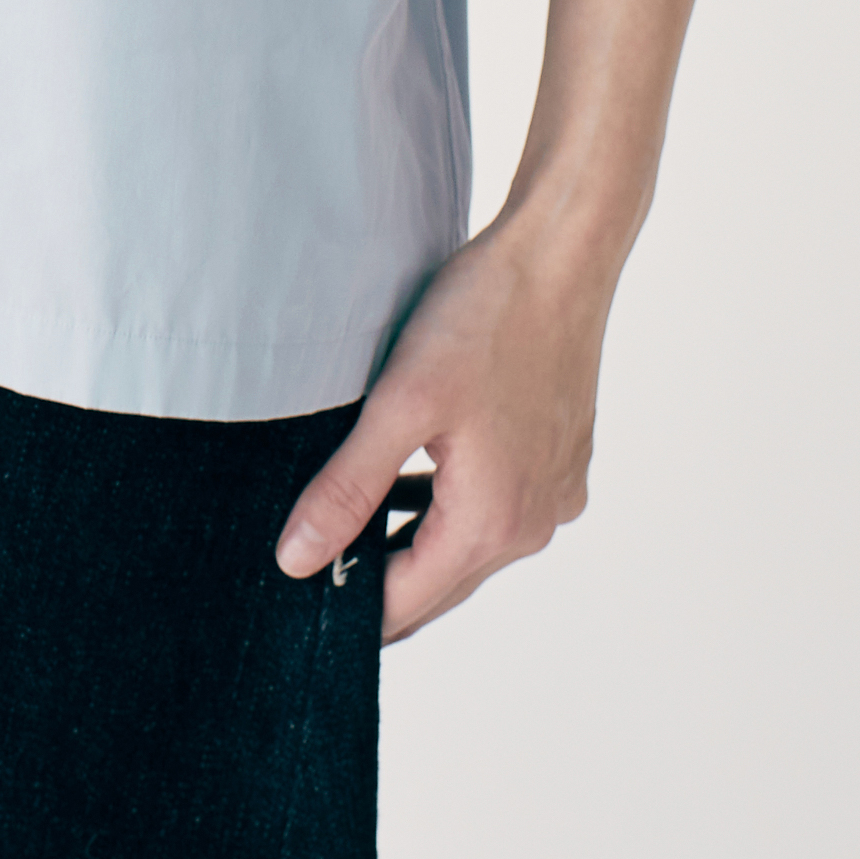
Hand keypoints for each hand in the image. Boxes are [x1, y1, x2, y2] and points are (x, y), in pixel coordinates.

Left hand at [275, 205, 615, 642]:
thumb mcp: (400, 402)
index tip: (298, 588)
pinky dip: (453, 506)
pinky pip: (498, 507)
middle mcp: (534, 524)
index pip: (405, 602)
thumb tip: (297, 561)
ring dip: (414, 540)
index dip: (348, 603)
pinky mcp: (562, 462)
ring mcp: (555, 493)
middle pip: (440, 581)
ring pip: (469, 544)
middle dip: (380, 579)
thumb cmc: (487, 317)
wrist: (562, 255)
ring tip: (352, 518)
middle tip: (315, 560)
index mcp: (494, 523)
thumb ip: (348, 487)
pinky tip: (413, 475)